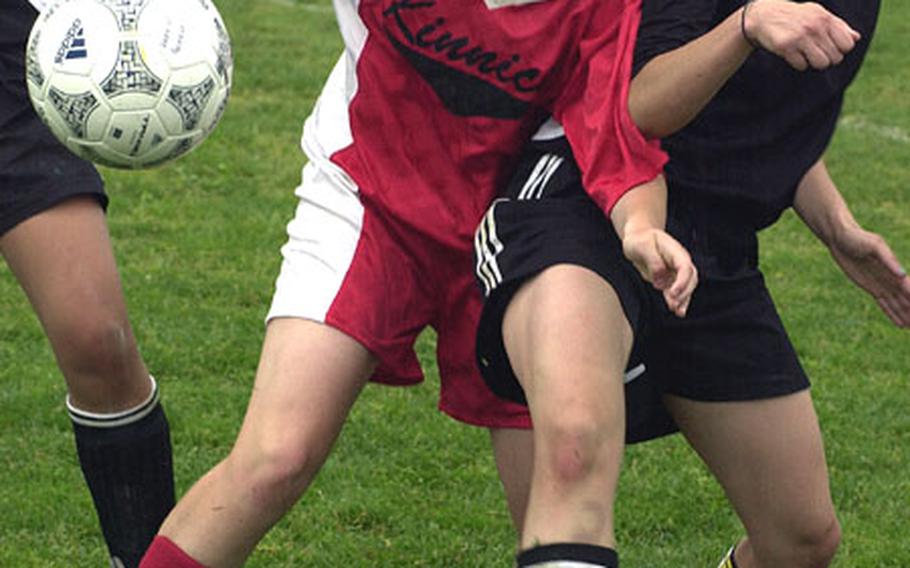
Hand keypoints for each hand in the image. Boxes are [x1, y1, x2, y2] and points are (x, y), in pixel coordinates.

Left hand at [622, 228, 697, 316]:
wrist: (638, 239)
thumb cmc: (640, 240)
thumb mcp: (642, 246)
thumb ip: (653, 261)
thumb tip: (660, 280)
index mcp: (675, 251)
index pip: (685, 267)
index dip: (682, 281)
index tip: (673, 292)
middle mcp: (679, 262)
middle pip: (691, 279)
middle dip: (684, 293)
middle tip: (673, 304)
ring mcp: (675, 272)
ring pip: (686, 288)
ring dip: (683, 300)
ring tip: (678, 312)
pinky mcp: (669, 280)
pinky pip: (676, 292)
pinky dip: (677, 302)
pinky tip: (677, 311)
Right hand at [744, 0, 860, 70]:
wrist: (764, 15)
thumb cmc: (795, 16)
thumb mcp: (818, 15)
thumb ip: (838, 26)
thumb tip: (856, 38)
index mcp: (826, 19)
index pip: (847, 45)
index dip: (840, 50)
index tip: (830, 47)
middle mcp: (815, 27)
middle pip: (835, 57)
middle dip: (827, 59)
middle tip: (816, 53)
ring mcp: (800, 37)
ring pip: (821, 64)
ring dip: (814, 63)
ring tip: (807, 56)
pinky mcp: (786, 47)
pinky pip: (802, 66)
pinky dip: (799, 63)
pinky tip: (793, 55)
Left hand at [829, 225, 909, 326]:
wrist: (841, 239)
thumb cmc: (858, 238)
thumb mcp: (874, 246)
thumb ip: (888, 259)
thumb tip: (902, 275)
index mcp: (894, 268)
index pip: (909, 287)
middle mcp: (891, 279)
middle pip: (906, 299)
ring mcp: (882, 285)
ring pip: (898, 304)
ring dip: (906, 315)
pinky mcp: (872, 288)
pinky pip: (884, 304)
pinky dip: (892, 313)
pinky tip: (900, 323)